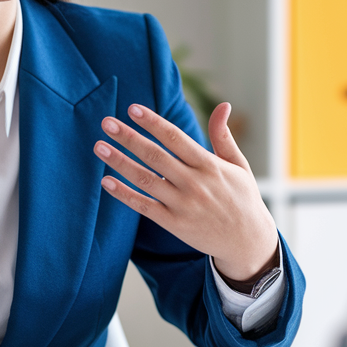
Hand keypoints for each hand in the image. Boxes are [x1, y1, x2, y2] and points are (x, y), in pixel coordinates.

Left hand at [94, 103, 278, 283]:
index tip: (132, 109)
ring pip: (145, 180)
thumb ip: (224, 136)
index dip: (153, 123)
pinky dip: (124, 194)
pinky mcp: (174, 224)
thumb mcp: (239, 165)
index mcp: (209, 165)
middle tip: (106, 123)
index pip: (175, 138)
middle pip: (155, 156)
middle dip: (129, 138)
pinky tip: (106, 181)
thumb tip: (224, 105)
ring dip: (120, 163)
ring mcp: (183, 205)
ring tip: (99, 147)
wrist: (248, 242)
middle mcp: (194, 183)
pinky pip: (144, 207)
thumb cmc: (243, 198)